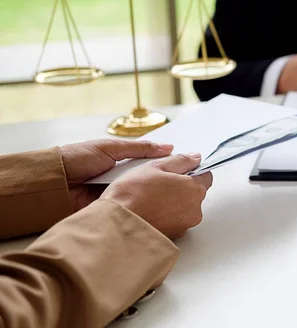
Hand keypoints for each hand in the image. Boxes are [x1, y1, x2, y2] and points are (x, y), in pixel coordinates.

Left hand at [59, 139, 173, 211]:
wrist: (51, 182)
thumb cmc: (75, 158)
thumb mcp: (110, 148)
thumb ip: (139, 149)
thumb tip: (167, 147)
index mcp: (120, 162)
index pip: (149, 164)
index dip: (165, 165)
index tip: (185, 167)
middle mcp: (120, 179)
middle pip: (148, 181)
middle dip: (161, 182)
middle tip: (183, 182)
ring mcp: (116, 194)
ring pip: (141, 195)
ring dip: (150, 194)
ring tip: (171, 194)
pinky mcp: (111, 209)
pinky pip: (129, 206)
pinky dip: (137, 206)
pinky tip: (153, 206)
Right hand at [100, 153, 212, 238]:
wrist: (116, 224)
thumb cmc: (133, 195)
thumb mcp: (156, 167)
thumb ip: (180, 161)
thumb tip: (194, 158)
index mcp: (194, 189)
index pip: (206, 175)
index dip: (192, 171)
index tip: (179, 170)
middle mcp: (195, 209)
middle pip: (195, 193)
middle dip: (182, 187)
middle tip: (159, 184)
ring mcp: (185, 225)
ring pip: (185, 208)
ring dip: (174, 202)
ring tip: (151, 199)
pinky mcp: (174, 236)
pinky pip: (175, 221)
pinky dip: (167, 216)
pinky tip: (150, 210)